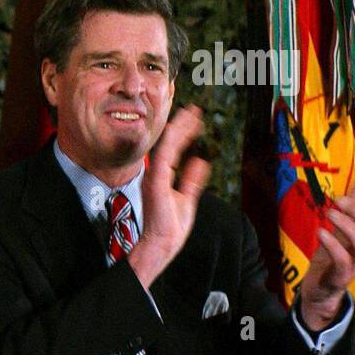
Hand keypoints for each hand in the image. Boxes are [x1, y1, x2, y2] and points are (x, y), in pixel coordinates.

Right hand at [128, 105, 211, 288]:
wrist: (161, 245)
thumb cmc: (170, 228)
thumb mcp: (187, 199)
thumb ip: (192, 180)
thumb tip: (200, 162)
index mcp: (162, 177)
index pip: (173, 150)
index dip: (184, 133)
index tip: (194, 119)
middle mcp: (156, 174)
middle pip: (169, 144)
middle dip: (182, 125)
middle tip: (194, 109)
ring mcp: (154, 177)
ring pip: (166, 146)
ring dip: (178, 129)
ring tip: (190, 113)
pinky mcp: (156, 183)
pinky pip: (163, 157)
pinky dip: (171, 142)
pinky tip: (179, 129)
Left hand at [297, 180, 354, 330]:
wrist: (318, 292)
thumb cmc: (332, 259)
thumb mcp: (342, 232)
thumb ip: (353, 209)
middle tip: (338, 200)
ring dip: (346, 224)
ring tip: (328, 212)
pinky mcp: (339, 278)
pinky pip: (342, 261)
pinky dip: (332, 244)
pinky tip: (320, 232)